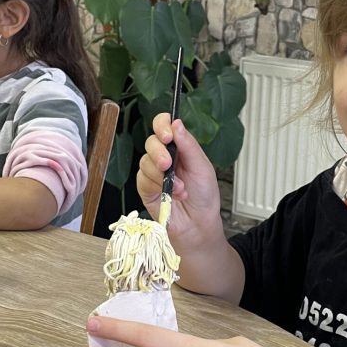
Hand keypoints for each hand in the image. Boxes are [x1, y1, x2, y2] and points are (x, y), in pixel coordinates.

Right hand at [137, 116, 221, 243]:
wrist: (198, 224)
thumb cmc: (204, 196)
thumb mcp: (202, 167)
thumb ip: (189, 145)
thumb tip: (177, 123)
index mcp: (179, 147)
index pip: (164, 126)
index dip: (162, 125)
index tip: (167, 135)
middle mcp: (165, 156)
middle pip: (151, 142)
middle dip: (159, 152)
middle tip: (168, 164)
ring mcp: (153, 172)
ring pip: (145, 161)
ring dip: (163, 176)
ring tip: (180, 189)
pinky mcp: (145, 187)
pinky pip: (142, 179)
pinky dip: (156, 186)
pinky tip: (171, 195)